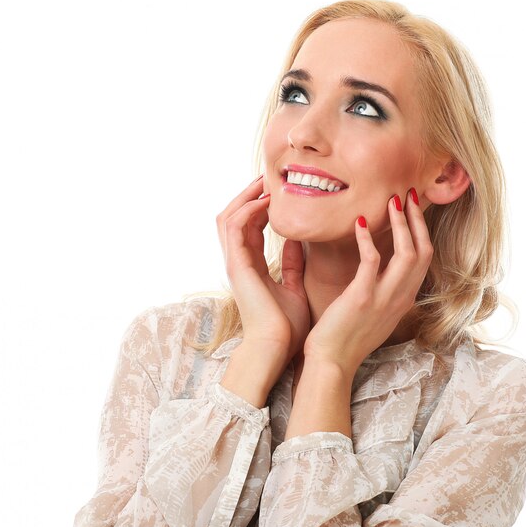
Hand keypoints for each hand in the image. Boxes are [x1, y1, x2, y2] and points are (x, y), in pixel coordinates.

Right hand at [216, 175, 310, 375]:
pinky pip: (236, 227)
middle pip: (233, 217)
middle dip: (247, 195)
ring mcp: (234, 263)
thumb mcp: (293, 287)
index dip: (259, 206)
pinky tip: (266, 202)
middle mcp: (239, 262)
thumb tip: (297, 243)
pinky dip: (249, 210)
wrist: (276, 348)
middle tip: (266, 178)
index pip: (249, 227)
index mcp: (251, 266)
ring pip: (228, 217)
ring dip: (245, 197)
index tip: (276, 191)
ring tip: (264, 183)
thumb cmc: (285, 326)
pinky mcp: (237, 265)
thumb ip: (292, 265)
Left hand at [302, 189, 432, 378]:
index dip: (421, 232)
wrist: (331, 362)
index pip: (424, 260)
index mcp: (403, 300)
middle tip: (409, 196)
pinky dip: (368, 239)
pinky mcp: (362, 297)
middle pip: (423, 252)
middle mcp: (400, 298)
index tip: (413, 210)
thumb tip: (379, 268)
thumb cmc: (346, 337)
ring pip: (407, 253)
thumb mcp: (375, 313)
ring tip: (392, 202)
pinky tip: (359, 223)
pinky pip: (372, 261)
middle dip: (417, 221)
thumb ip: (383, 291)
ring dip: (401, 224)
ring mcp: (384, 298)